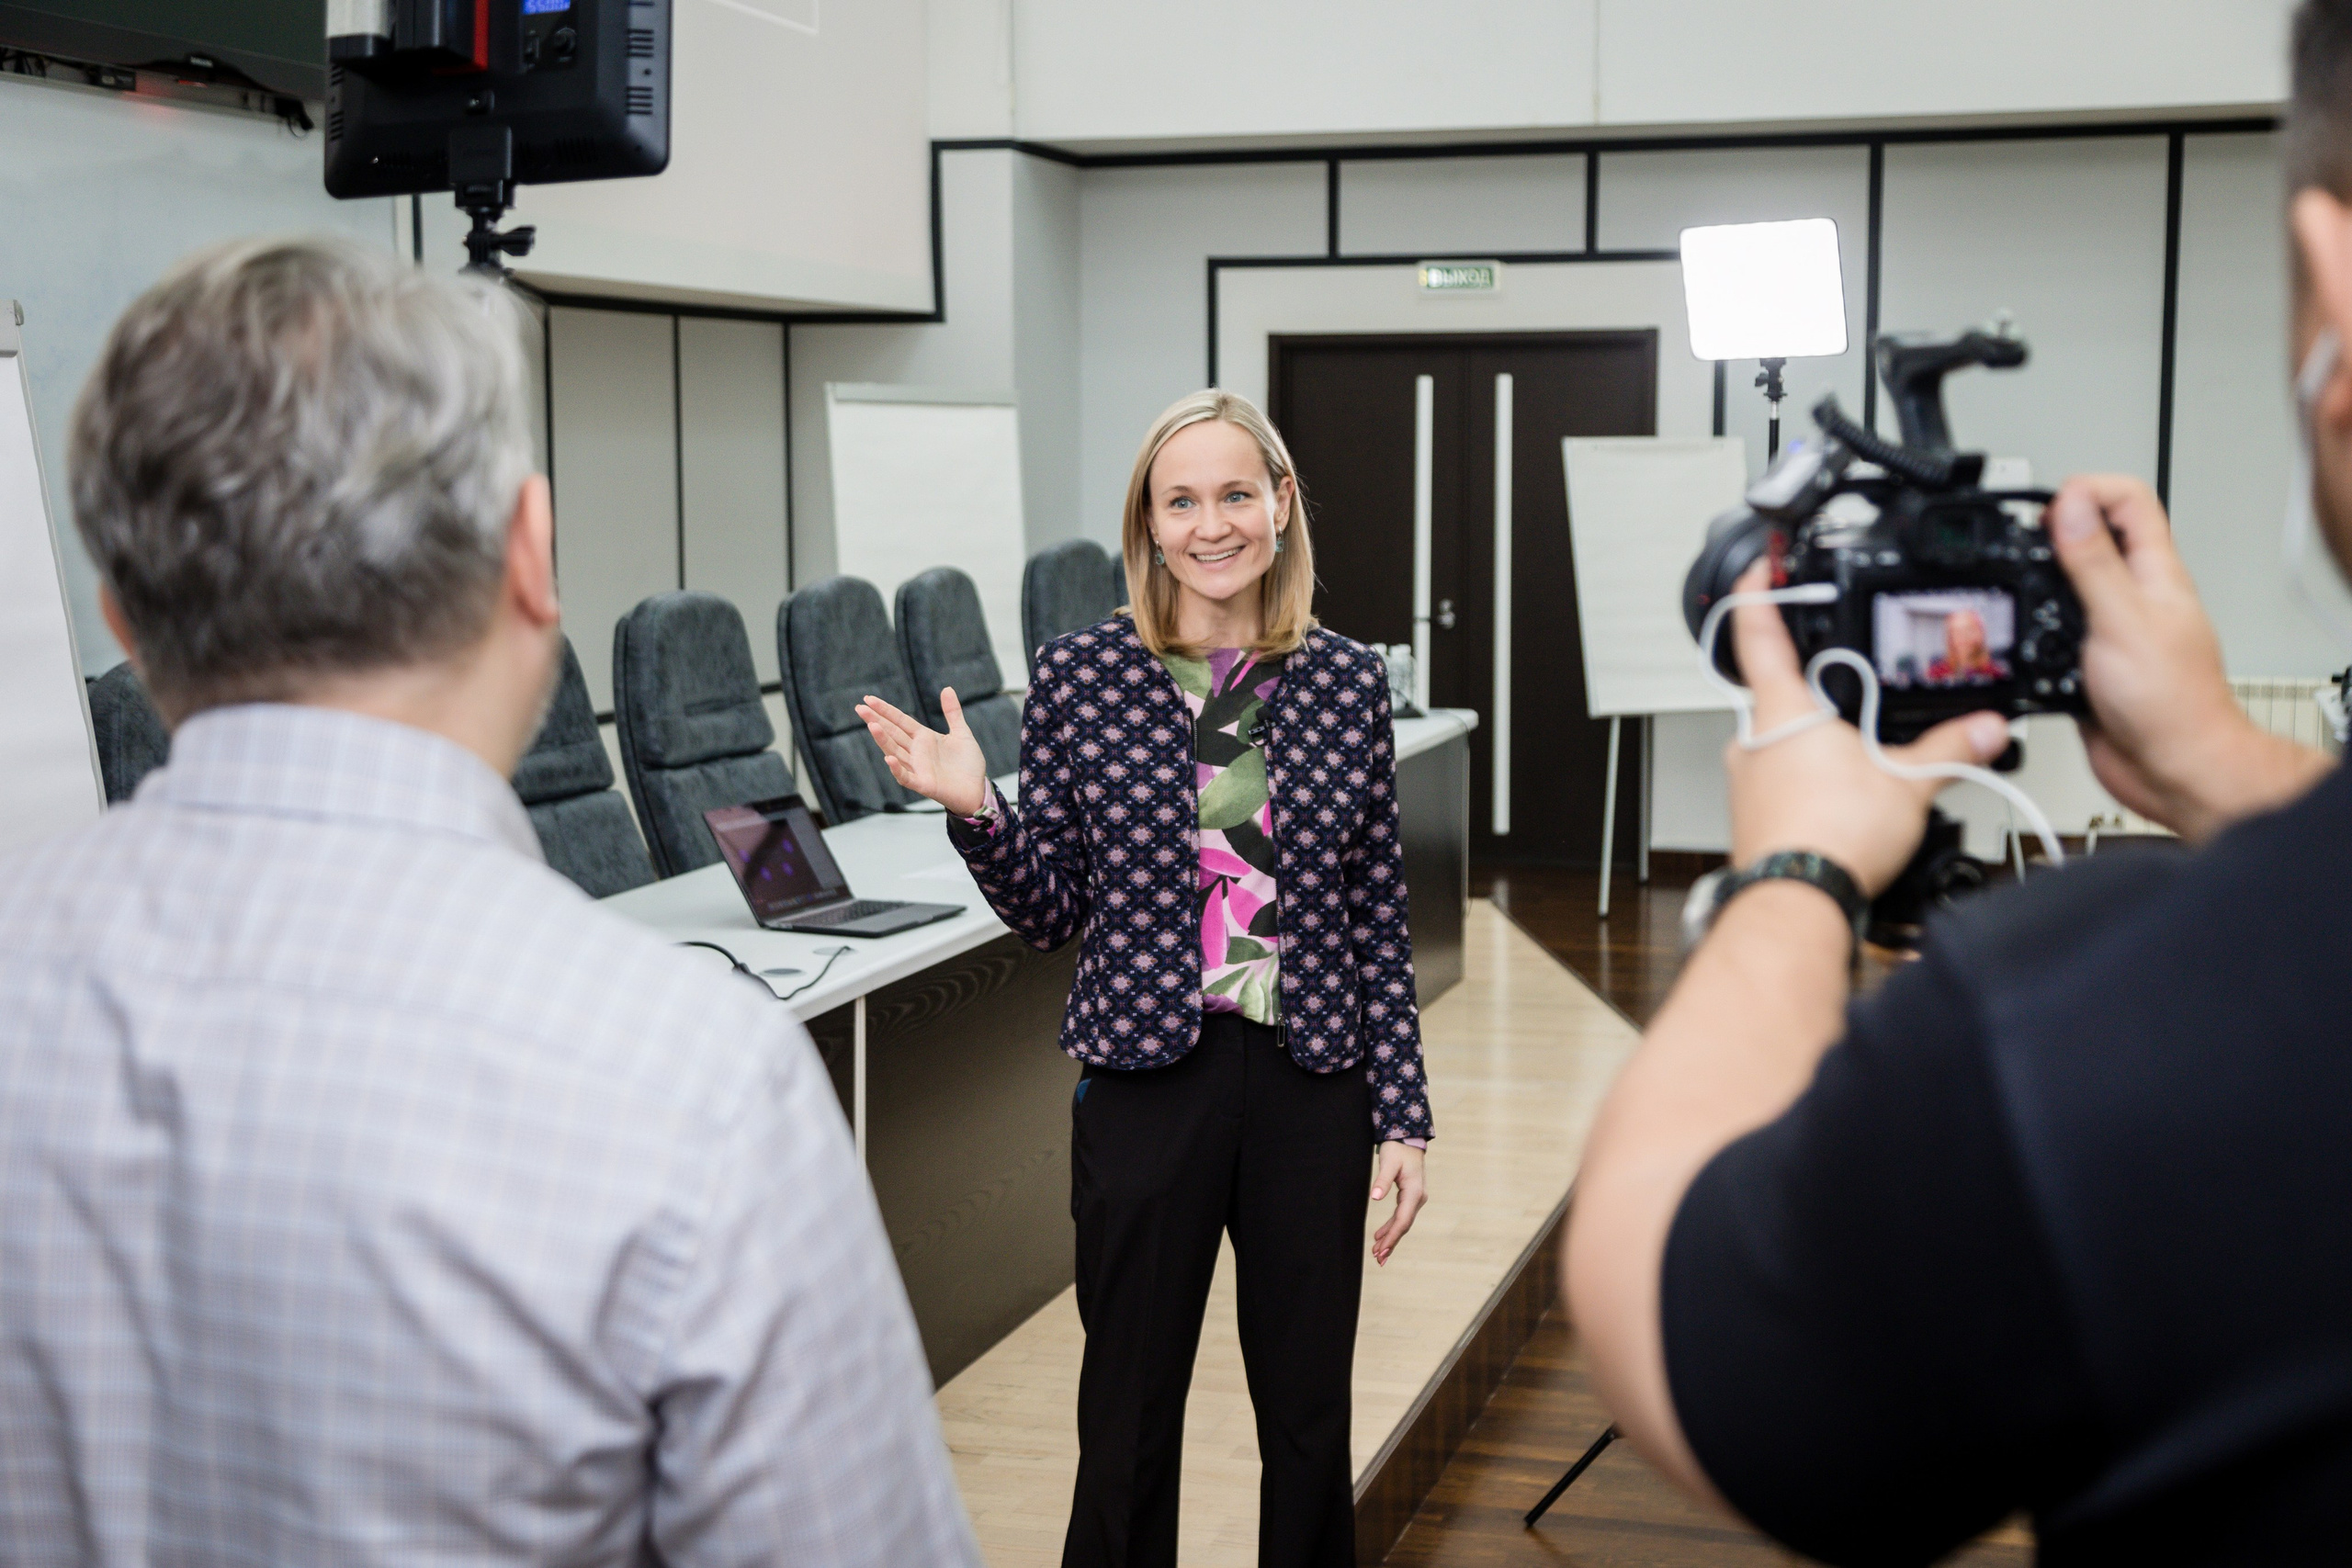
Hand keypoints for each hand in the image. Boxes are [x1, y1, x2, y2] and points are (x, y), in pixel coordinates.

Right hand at [855, 689, 990, 817]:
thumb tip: (947, 688)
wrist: (977, 789)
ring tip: (871, 725)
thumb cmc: (968, 764)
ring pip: (895, 751)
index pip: (900, 720)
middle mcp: (916, 751)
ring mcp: (917, 767)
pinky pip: (906, 776)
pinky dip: (897, 768)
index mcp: (923, 737)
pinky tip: (888, 758)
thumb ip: (953, 712)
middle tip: (860, 708)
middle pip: (892, 733)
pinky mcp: (923, 783)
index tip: (869, 699)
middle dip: (876, 720)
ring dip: (883, 740)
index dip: (885, 710)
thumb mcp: (962, 733)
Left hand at [1370, 1142, 1425, 1265]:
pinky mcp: (1410, 1197)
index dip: (1391, 1237)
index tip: (1381, 1250)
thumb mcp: (1388, 1162)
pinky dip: (1391, 1228)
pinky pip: (1401, 1216)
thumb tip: (1374, 1197)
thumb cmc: (1398, 1149)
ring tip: (1378, 1253)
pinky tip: (1380, 1237)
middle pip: (1403, 1225)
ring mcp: (1415, 1199)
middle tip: (1378, 1259)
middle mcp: (1418, 1198)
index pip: (1402, 1220)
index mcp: (1414, 1192)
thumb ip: (1382, 1181)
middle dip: (1391, 1243)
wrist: (1408, 1139)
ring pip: (1402, 1223)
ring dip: (1390, 1238)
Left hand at [1725, 562, 2011, 894]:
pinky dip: (1809, 776)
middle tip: (1853, 685)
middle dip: (1818, 684)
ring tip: (1860, 754)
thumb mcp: (1907, 783)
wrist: (1797, 902)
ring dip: (1815, 737)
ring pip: (1779, 738)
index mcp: (1780, 710)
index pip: (1759, 632)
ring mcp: (1746, 777)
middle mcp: (1751, 739)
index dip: (1761, 592)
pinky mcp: (1752, 814)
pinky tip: (1842, 797)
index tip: (1764, 568)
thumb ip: (1951, 749)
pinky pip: (1780, 778)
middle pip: (1776, 688)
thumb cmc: (1831, 839)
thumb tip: (1984, 729)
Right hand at [2047, 475, 2332, 841]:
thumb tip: (2070, 506)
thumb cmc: (2170, 701)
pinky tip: (2017, 636)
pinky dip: (2029, 631)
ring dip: (2037, 579)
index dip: (2086, 489)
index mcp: (2153, 572)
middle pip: (2092, 536)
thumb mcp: (2123, 619)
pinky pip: (2051, 634)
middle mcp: (2133, 595)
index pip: (2128, 500)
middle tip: (2020, 541)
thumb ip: (2094, 563)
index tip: (2048, 509)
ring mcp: (2109, 629)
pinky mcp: (2085, 663)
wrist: (2170, 768)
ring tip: (2013, 580)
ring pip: (2067, 585)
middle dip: (2052, 529)